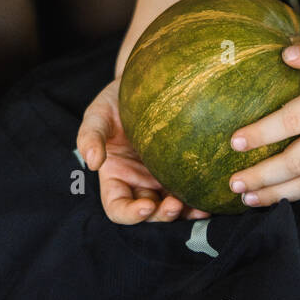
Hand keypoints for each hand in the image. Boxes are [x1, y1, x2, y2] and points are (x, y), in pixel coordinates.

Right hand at [77, 77, 210, 224]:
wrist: (144, 84)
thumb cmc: (114, 102)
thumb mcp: (97, 115)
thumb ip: (90, 136)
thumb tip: (92, 163)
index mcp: (115, 177)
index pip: (117, 208)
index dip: (130, 215)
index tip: (145, 207)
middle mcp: (138, 184)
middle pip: (149, 214)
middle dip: (161, 215)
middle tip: (175, 205)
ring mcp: (161, 179)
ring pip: (172, 208)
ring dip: (183, 214)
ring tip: (197, 208)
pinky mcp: (182, 171)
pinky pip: (190, 192)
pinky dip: (198, 200)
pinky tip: (208, 200)